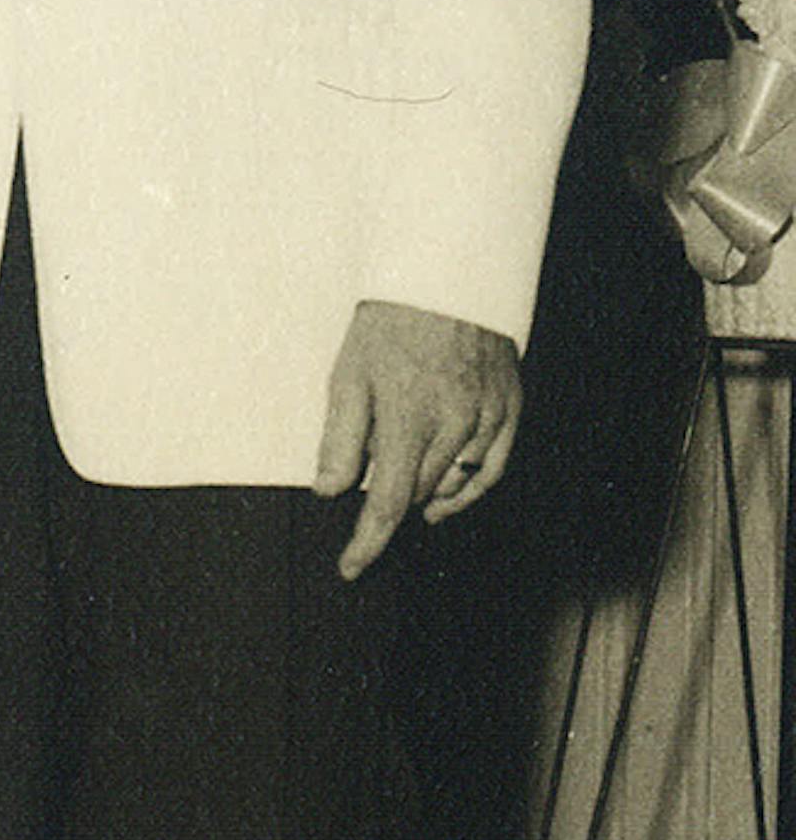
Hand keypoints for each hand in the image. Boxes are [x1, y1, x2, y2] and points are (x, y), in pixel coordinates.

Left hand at [313, 298, 521, 580]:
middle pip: (421, 493)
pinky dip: (470, 488)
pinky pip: (494, 467)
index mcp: (408, 417)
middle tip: (368, 489)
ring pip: (456, 484)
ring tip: (404, 489)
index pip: (388, 501)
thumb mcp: (348, 375)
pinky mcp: (509, 406)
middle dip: (392, 504)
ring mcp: (488, 417)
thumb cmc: (390, 322)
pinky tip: (447, 495)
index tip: (352, 567)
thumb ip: (340, 438)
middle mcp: (454, 423)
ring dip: (427, 496)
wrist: (448, 272)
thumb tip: (331, 490)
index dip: (369, 542)